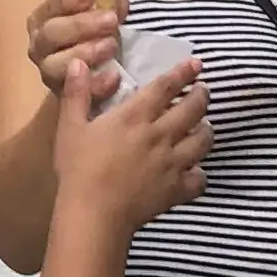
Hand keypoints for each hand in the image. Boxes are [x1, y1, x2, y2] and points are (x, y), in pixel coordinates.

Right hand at [24, 0, 125, 106]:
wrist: (91, 75)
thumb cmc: (93, 36)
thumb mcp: (100, 16)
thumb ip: (107, 6)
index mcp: (42, 21)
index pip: (50, 7)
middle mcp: (39, 46)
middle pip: (52, 34)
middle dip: (81, 25)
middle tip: (110, 20)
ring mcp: (48, 71)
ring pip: (56, 64)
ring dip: (85, 53)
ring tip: (111, 46)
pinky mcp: (61, 95)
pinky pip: (75, 94)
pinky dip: (96, 84)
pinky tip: (114, 75)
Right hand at [51, 41, 208, 236]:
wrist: (93, 213)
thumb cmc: (79, 169)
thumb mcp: (70, 127)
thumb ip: (77, 93)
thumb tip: (78, 62)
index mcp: (136, 116)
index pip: (167, 86)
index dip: (184, 72)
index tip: (196, 64)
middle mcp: (161, 134)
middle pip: (194, 109)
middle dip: (202, 96)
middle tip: (202, 91)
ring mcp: (173, 163)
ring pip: (203, 141)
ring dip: (206, 130)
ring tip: (203, 127)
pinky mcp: (176, 190)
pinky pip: (199, 179)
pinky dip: (199, 174)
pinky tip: (194, 171)